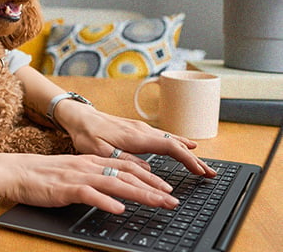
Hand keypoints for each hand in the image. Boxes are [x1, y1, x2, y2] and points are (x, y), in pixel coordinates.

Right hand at [0, 153, 178, 213]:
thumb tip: (115, 191)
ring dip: (140, 194)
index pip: (128, 168)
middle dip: (153, 188)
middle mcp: (89, 166)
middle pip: (128, 176)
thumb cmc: (44, 175)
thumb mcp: (73, 172)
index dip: (150, 177)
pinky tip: (119, 209)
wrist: (18, 172)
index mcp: (92, 162)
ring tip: (158, 203)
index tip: (167, 188)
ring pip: (115, 184)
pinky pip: (90, 194)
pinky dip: (106, 201)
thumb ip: (94, 178)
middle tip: (172, 200)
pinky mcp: (66, 188)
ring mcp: (78, 176)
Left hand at [54, 100, 216, 177]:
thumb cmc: (86, 134)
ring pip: (171, 140)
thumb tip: (147, 169)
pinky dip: (178, 144)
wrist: (79, 117)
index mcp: (135, 137)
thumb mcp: (100, 150)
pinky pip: (164, 137)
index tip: (199, 171)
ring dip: (188, 153)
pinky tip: (186, 146)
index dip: (187, 159)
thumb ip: (124, 159)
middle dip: (194, 159)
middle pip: (175, 144)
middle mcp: (142, 130)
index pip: (169, 147)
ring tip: (203, 166)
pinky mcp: (138, 129)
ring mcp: (141, 128)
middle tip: (210, 174)